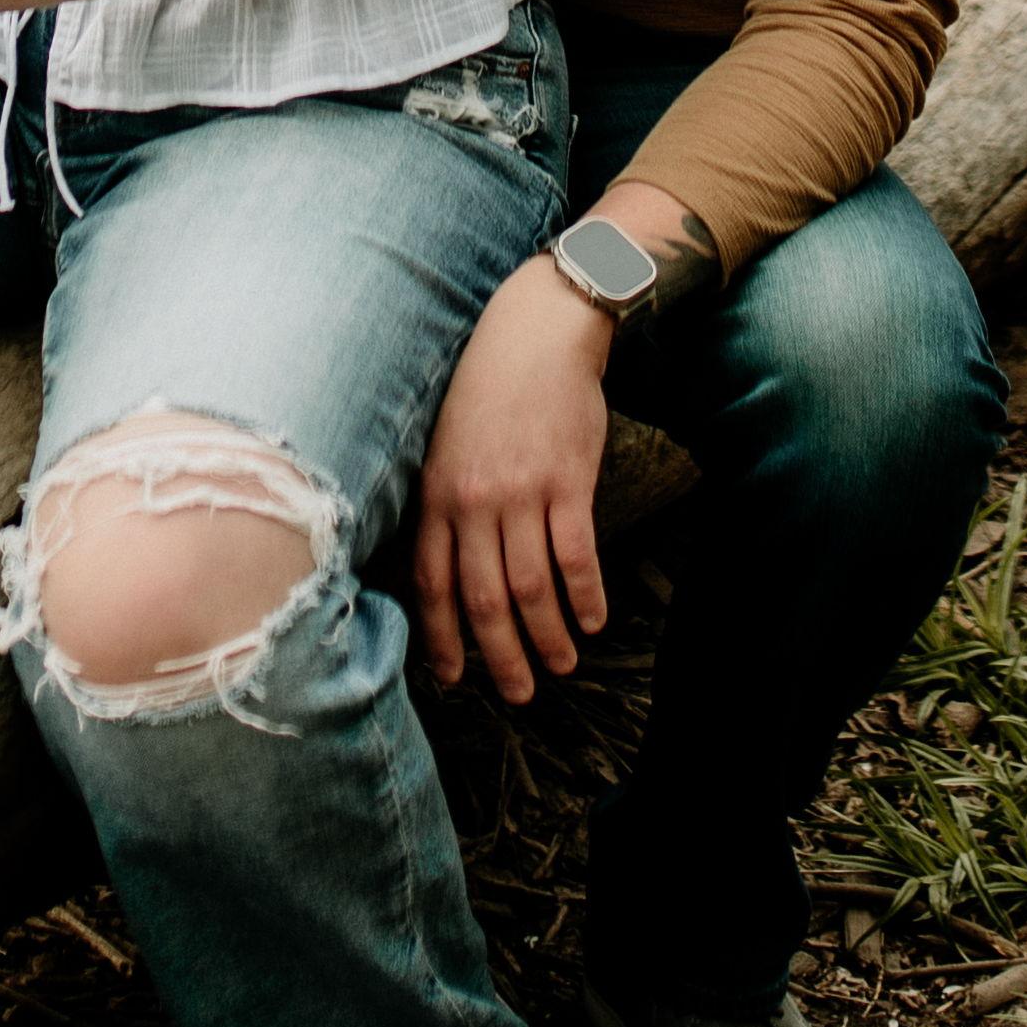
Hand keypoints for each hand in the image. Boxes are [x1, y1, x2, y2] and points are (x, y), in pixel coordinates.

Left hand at [411, 267, 614, 705]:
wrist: (537, 333)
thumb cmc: (487, 388)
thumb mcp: (444, 444)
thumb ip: (444, 504)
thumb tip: (446, 568)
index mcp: (437, 495)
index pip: (432, 585)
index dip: (444, 638)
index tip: (457, 677)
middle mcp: (474, 502)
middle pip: (485, 599)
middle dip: (501, 656)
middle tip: (519, 693)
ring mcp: (522, 493)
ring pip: (532, 588)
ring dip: (550, 636)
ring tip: (563, 664)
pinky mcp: (569, 482)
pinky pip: (576, 555)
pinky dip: (586, 595)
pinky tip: (594, 618)